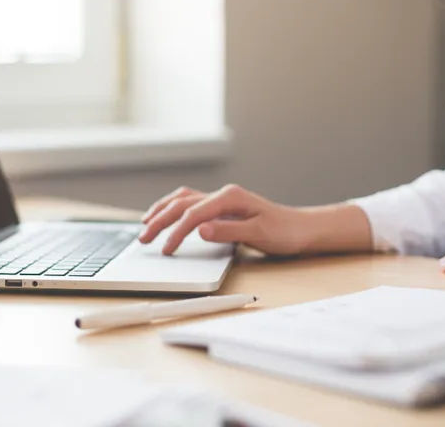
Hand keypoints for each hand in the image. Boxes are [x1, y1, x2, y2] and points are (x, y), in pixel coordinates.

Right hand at [138, 185, 311, 255]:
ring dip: (162, 210)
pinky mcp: (222, 207)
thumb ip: (228, 232)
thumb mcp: (259, 234)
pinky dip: (174, 208)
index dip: (176, 232)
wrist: (301, 229)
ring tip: (145, 223)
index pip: (193, 214)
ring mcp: (222, 199)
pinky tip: (167, 215)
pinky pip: (191, 203)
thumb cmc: (284, 232)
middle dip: (159, 220)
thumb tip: (199, 230)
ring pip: (183, 199)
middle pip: (182, 204)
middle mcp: (223, 194)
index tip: (166, 250)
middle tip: (143, 238)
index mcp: (230, 198)